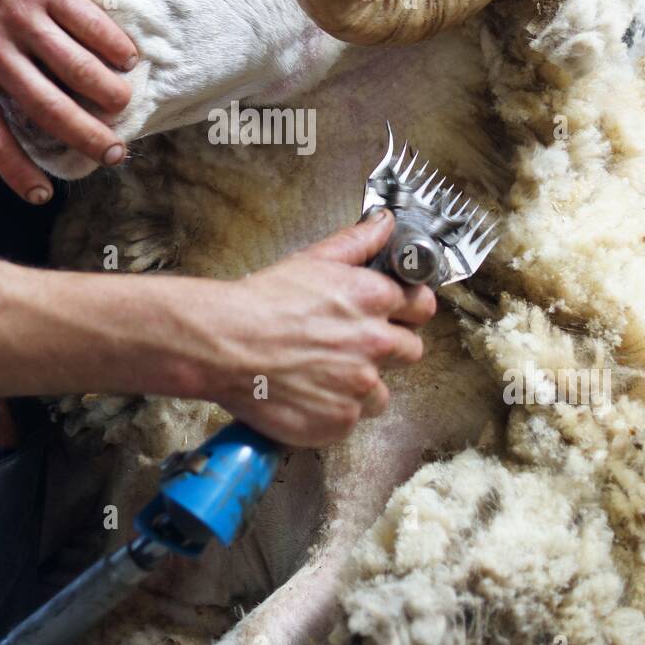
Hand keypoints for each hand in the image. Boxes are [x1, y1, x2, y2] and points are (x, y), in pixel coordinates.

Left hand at [0, 0, 136, 202]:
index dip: (18, 172)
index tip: (44, 195)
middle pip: (48, 110)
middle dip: (87, 138)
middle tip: (114, 155)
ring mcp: (21, 19)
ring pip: (79, 71)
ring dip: (110, 95)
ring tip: (125, 106)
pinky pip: (92, 28)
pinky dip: (116, 48)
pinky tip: (129, 60)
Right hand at [194, 211, 436, 446]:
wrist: (222, 344)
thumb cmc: (260, 302)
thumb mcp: (312, 260)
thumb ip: (357, 242)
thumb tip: (384, 224)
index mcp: (374, 299)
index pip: (422, 307)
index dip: (407, 311)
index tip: (395, 316)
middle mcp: (375, 343)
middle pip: (410, 351)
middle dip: (387, 349)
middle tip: (352, 347)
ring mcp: (359, 386)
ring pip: (381, 393)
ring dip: (360, 386)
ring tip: (324, 374)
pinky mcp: (340, 420)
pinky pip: (351, 420)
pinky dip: (333, 412)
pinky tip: (308, 394)